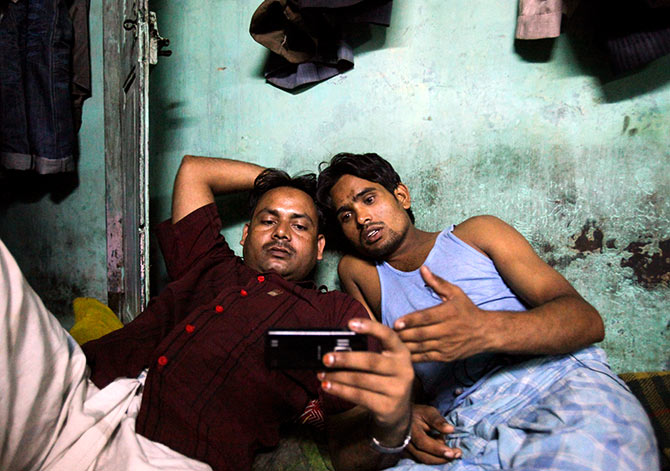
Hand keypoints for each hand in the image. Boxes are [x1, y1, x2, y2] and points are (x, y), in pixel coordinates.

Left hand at [318, 318, 413, 436]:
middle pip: (371, 360)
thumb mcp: (385, 364)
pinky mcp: (388, 407)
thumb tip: (335, 350)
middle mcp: (403, 369)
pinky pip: (359, 396)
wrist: (398, 413)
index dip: (370, 327)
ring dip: (338, 376)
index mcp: (401, 352)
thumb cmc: (385, 381)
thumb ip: (369, 353)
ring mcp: (397, 389)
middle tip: (326, 358)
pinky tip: (328, 386)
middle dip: (346, 359)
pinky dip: (340, 390)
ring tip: (322, 373)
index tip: (350, 323)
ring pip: (361, 380)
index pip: (387, 335)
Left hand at [394, 266, 490, 362]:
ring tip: (390, 343)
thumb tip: (423, 268)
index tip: (396, 323)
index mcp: (448, 313)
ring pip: (421, 347)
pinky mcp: (446, 357)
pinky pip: (426, 358)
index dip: (410, 321)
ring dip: (405, 346)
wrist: (486, 333)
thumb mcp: (456, 293)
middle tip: (386, 333)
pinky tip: (401, 355)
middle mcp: (448, 330)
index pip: (426, 317)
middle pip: (421, 334)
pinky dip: (413, 357)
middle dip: (403, 335)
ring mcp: (447, 345)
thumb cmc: (468, 310)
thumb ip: (438, 282)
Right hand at [406, 404, 460, 463]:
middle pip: (424, 456)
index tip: (452, 452)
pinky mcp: (409, 455)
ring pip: (424, 460)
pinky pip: (423, 459)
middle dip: (442, 458)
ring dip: (440, 458)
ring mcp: (406, 450)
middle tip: (457, 453)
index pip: (423, 442)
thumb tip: (451, 430)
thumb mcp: (428, 412)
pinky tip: (442, 448)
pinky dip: (435, 457)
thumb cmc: (418, 413)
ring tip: (453, 450)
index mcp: (410, 429)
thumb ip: (438, 420)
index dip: (437, 449)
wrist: (405, 418)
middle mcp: (406, 442)